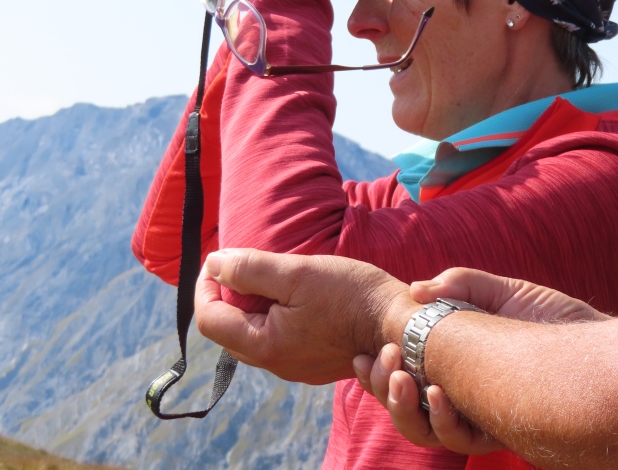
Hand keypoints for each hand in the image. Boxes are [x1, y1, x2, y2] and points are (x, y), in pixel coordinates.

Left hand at [194, 248, 417, 384]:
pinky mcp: (315, 364)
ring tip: (278, 279)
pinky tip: (301, 299)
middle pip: (230, 330)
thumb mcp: (298, 272)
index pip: (210, 320)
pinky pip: (281, 341)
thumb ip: (251, 269)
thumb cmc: (352, 295)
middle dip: (230, 296)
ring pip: (256, 336)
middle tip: (249, 266)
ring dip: (255, 307)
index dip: (206, 287)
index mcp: (265, 345)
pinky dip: (277, 318)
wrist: (400, 323)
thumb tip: (213, 264)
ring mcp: (297, 368)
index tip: (219, 261)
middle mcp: (276, 365)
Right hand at [352, 268, 605, 454]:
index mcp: (454, 362)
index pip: (403, 371)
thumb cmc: (555, 318)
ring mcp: (481, 414)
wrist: (602, 346)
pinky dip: (446, 420)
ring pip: (426, 430)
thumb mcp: (505, 292)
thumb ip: (462, 284)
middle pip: (405, 405)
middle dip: (382, 389)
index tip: (357, 355)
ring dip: (404, 409)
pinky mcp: (503, 429)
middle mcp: (462, 393)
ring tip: (403, 379)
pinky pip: (463, 439)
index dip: (375, 370)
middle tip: (381, 364)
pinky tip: (441, 397)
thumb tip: (417, 289)